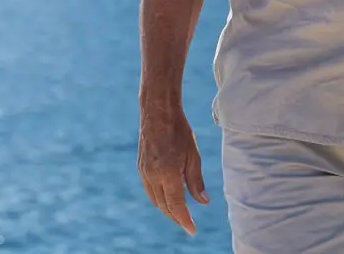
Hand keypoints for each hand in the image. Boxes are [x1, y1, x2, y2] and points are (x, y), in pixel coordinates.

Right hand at [137, 104, 207, 235]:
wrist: (158, 112)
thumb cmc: (179, 130)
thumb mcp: (193, 154)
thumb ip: (196, 181)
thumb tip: (203, 202)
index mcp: (168, 173)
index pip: (176, 205)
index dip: (184, 220)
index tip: (192, 230)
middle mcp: (152, 175)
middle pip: (164, 206)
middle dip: (176, 217)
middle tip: (188, 224)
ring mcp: (144, 172)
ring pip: (155, 200)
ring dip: (167, 209)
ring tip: (180, 214)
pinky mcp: (140, 168)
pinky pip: (150, 190)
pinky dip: (159, 199)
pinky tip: (168, 198)